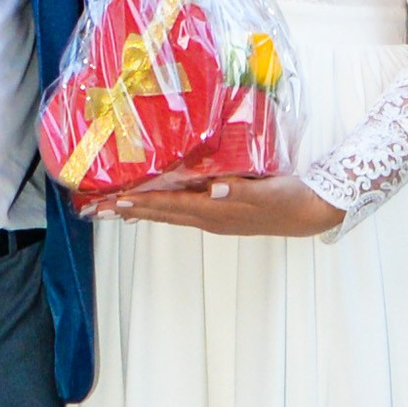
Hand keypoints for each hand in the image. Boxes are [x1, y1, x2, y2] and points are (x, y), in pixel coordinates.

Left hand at [91, 168, 340, 237]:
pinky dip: (161, 208)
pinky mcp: (221, 213)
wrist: (310, 213)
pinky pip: (181, 212)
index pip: (171, 205)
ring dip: (141, 211)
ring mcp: (214, 218)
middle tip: (97, 208)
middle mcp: (209, 218)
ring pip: (169, 214)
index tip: (115, 200)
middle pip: (161, 214)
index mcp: (216, 211)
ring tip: (114, 209)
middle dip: (129, 211)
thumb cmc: (290, 198)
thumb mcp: (268, 191)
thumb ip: (242, 189)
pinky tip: (153, 205)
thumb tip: (214, 188)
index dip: (142, 202)